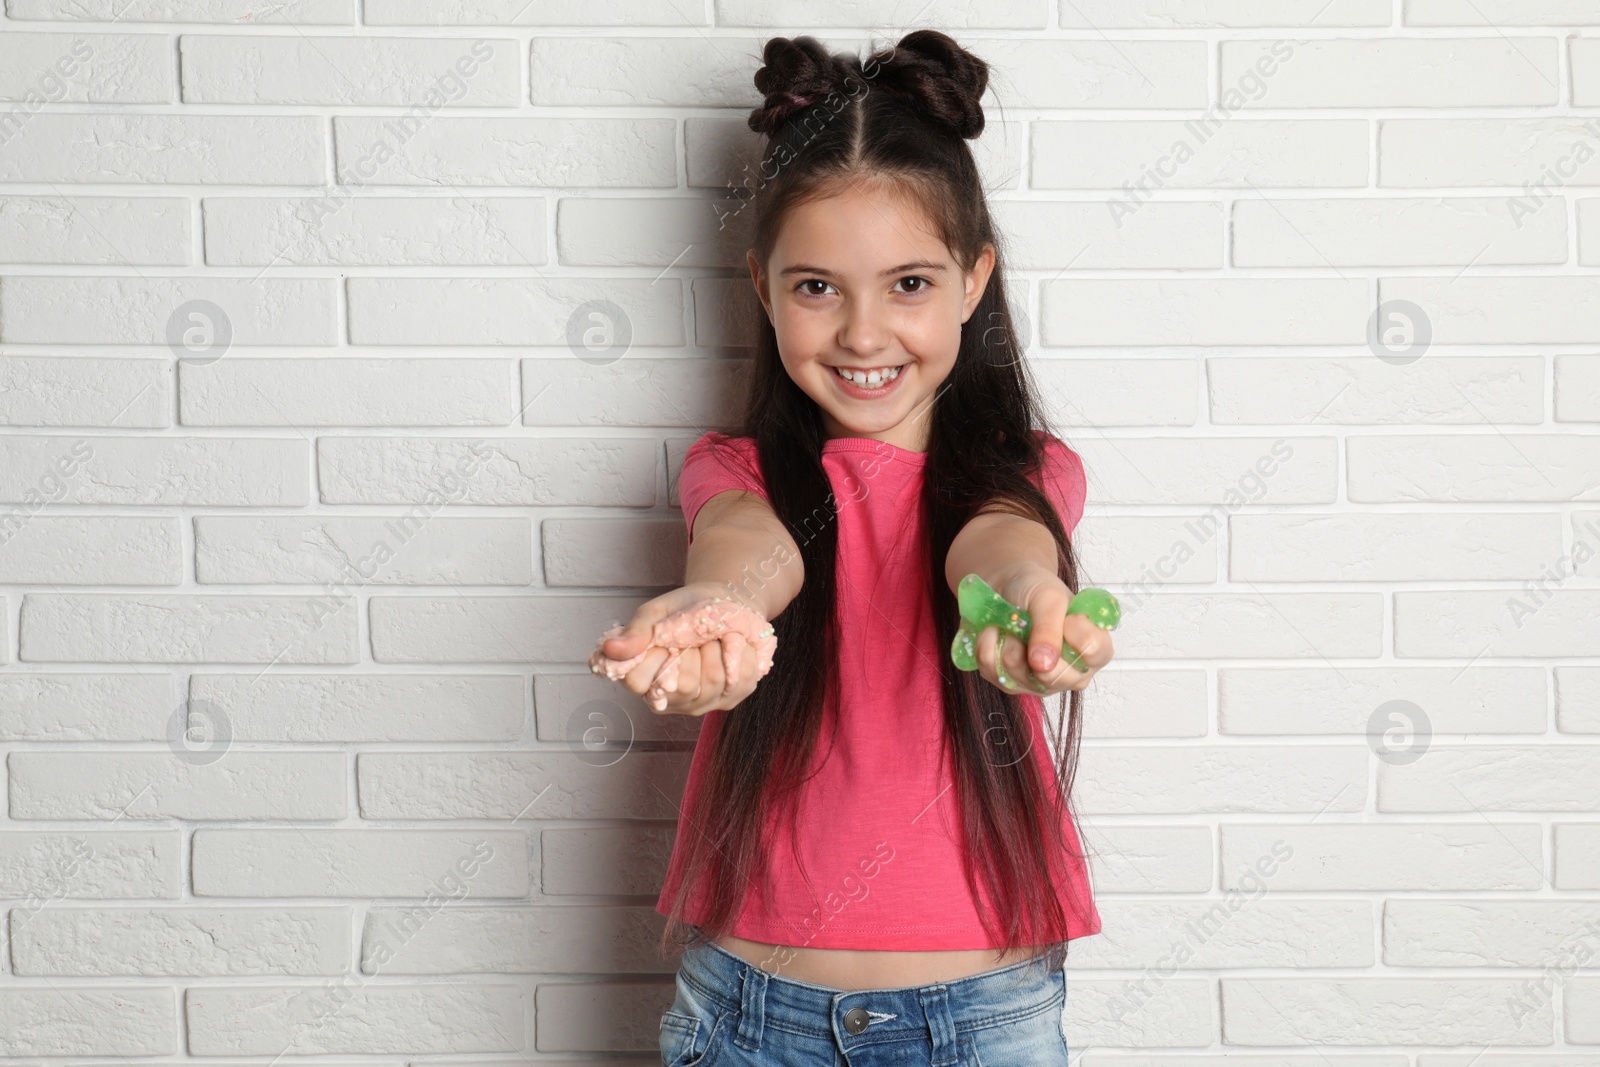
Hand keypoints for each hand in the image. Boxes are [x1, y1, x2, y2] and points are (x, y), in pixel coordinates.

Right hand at [601, 581, 764, 715]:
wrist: (725, 605)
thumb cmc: (685, 610)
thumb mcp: (657, 613)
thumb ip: (637, 632)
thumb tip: (610, 649)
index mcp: (644, 678)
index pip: (637, 681)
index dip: (654, 657)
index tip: (664, 638)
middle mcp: (671, 699)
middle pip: (683, 685)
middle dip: (692, 649)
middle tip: (693, 635)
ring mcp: (702, 703)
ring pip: (714, 681)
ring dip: (717, 648)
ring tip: (712, 638)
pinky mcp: (731, 699)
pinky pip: (741, 678)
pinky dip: (740, 652)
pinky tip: (731, 646)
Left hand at [973, 563, 1113, 696]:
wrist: (1003, 588)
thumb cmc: (1035, 590)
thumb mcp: (1048, 597)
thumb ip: (1050, 628)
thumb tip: (1043, 664)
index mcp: (1094, 648)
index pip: (1095, 652)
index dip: (1076, 632)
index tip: (1065, 615)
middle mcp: (1072, 673)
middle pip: (1055, 677)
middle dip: (1033, 643)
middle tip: (1032, 620)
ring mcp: (1041, 684)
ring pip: (1019, 674)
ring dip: (1008, 640)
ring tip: (1013, 624)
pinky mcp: (1011, 685)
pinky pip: (992, 671)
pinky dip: (988, 644)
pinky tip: (997, 633)